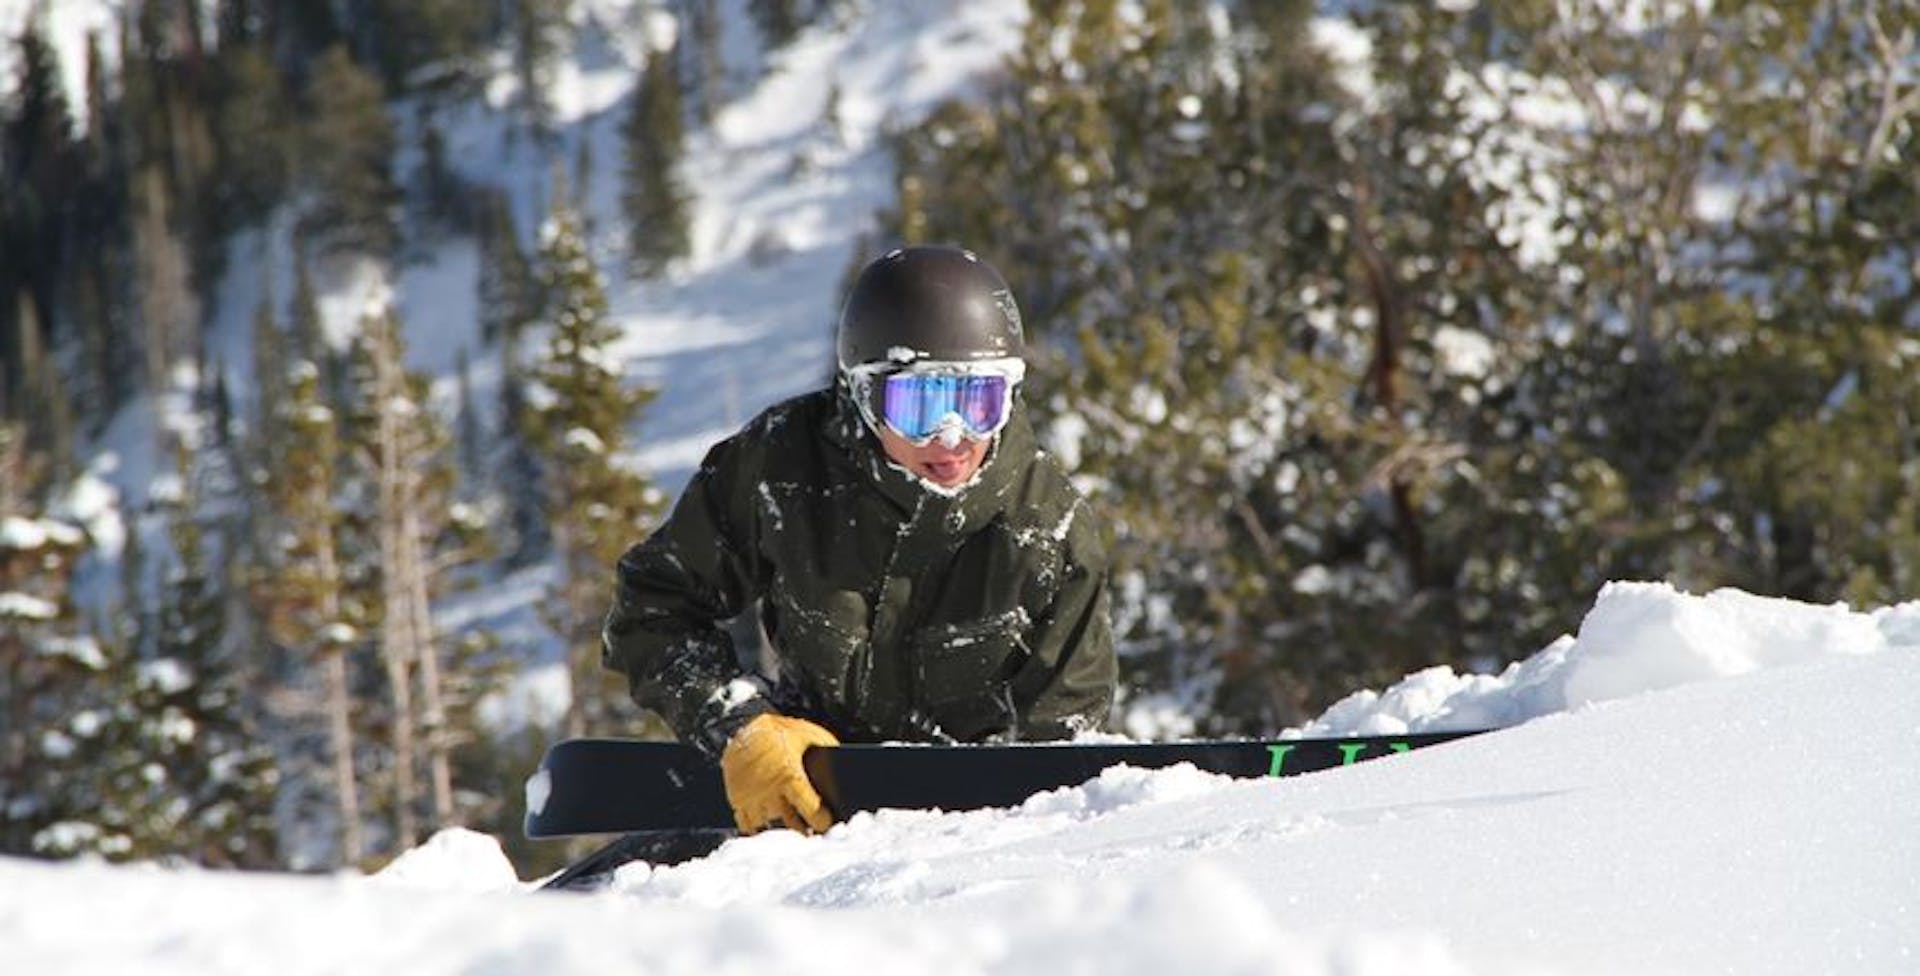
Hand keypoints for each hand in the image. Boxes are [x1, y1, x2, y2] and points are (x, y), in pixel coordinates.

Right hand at [720, 713, 838, 834]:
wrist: (745, 726)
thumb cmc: (783, 732)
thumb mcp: (811, 737)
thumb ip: (828, 754)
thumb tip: (846, 774)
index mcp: (789, 776)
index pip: (810, 812)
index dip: (821, 822)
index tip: (827, 825)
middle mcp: (768, 790)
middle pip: (791, 826)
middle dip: (804, 831)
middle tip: (814, 833)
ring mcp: (750, 797)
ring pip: (770, 828)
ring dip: (782, 830)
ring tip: (796, 830)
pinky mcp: (737, 800)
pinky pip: (748, 825)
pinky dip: (760, 828)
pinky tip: (772, 825)